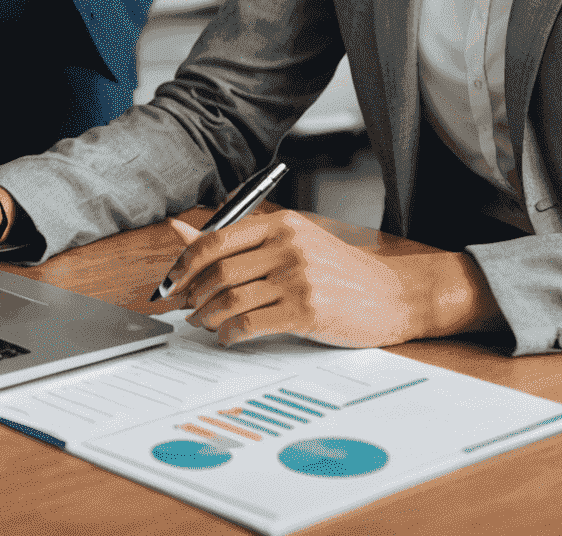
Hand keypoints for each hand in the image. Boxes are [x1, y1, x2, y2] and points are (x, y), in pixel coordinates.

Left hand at [162, 209, 499, 347]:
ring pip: (231, 298)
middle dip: (193, 294)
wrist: (389, 296)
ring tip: (206, 324)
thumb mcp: (290, 243)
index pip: (216, 240)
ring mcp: (298, 278)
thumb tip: (180, 232)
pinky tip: (230, 337)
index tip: (172, 282)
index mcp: (281, 224)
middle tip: (186, 309)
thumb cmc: (337, 271)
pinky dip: (231, 334)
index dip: (185, 264)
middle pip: (219, 270)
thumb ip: (237, 240)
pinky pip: (251, 323)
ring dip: (208, 317)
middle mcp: (288, 246)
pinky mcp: (307, 310)